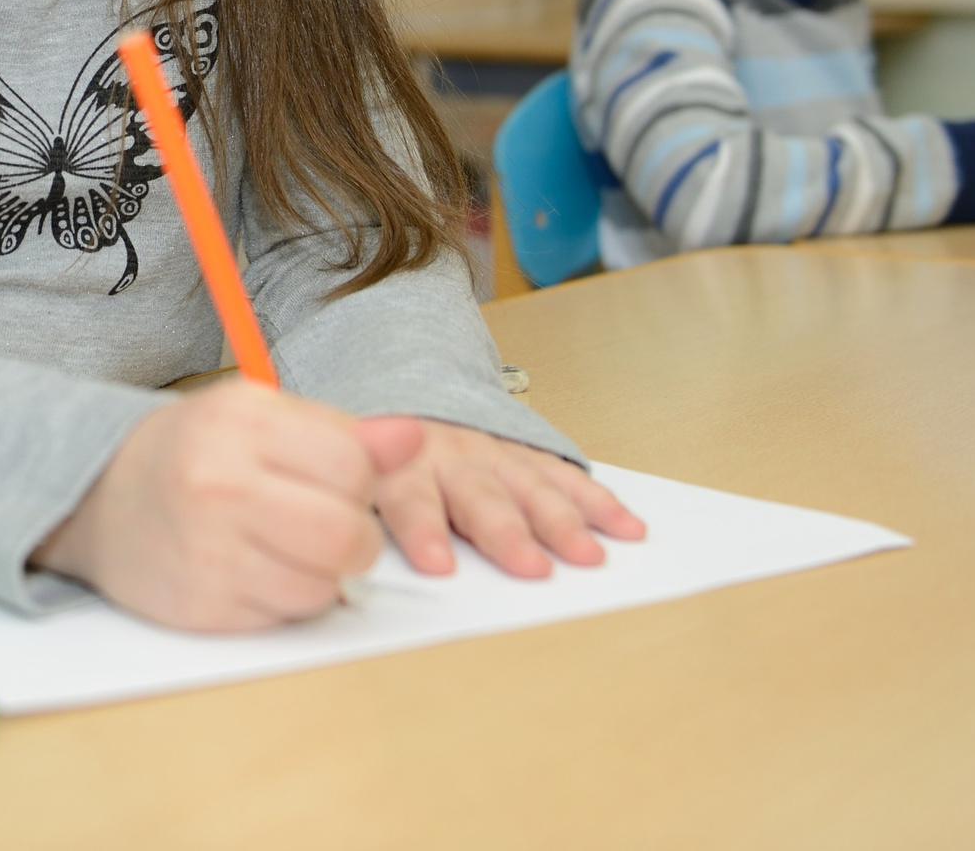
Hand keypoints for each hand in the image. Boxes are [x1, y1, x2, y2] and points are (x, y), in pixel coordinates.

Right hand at [33, 381, 423, 631]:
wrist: (95, 494)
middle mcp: (221, 485)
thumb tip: (413, 440)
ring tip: (290, 548)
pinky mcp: (202, 608)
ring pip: (324, 587)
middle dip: (355, 538)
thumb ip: (339, 431)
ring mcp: (209, 552)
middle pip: (346, 535)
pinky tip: (256, 569)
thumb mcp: (259, 416)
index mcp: (241, 422)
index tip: (335, 480)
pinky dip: (286, 599)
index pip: (353, 465)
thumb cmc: (193, 450)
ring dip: (324, 574)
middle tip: (330, 526)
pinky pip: (286, 617)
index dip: (359, 479)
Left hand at [373, 419, 645, 577]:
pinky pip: (564, 477)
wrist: (399, 391)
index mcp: (399, 469)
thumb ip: (365, 521)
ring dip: (561, 522)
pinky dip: (597, 502)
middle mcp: (449, 459)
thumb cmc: (378, 462)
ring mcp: (492, 454)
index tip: (438, 566)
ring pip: (530, 488)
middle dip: (507, 534)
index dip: (424, 531)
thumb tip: (349, 583)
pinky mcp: (524, 453)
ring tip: (589, 555)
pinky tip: (625, 527)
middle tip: (530, 567)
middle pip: (480, 499)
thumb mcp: (357, 484)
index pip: (410, 500)